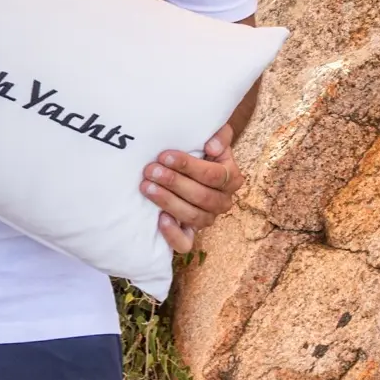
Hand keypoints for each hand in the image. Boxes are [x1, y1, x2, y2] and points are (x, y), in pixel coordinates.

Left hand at [142, 123, 243, 253]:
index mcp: (231, 178)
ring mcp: (207, 219)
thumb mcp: (213, 137)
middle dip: (174, 182)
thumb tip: (211, 147)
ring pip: (193, 216)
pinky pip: (185, 243)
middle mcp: (222, 202)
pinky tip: (160, 219)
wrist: (190, 167)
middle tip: (150, 171)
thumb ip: (219, 135)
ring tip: (147, 187)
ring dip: (168, 201)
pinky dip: (173, 234)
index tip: (165, 156)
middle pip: (202, 196)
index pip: (214, 175)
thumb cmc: (200, 149)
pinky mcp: (191, 234)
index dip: (189, 166)